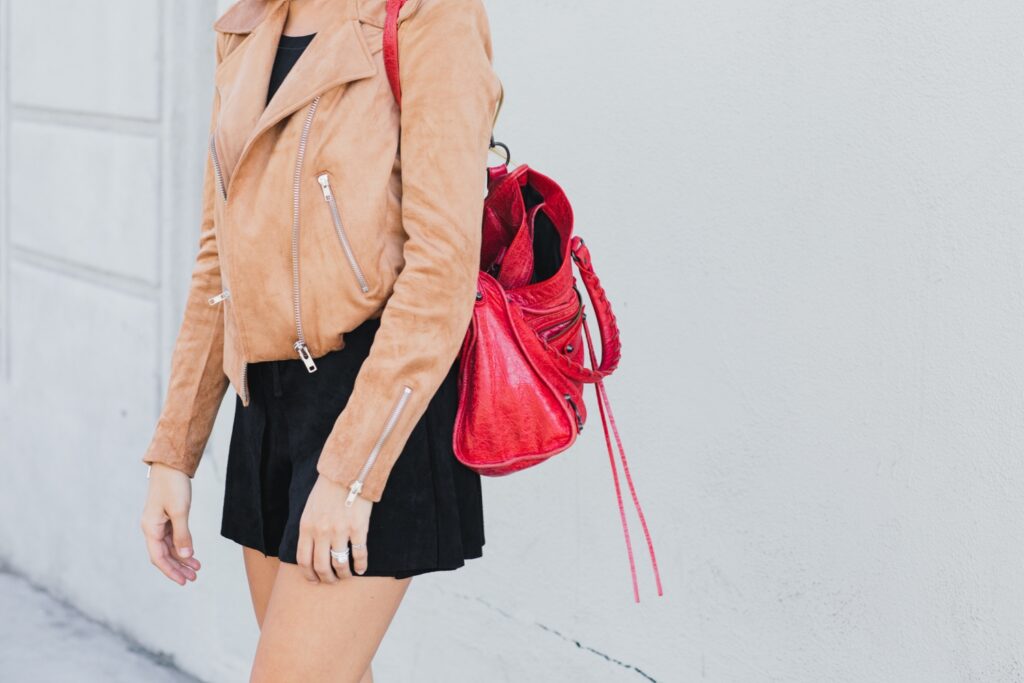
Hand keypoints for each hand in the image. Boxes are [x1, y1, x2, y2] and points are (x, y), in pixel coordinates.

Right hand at [140, 463, 201, 585]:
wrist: (171, 464)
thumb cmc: (173, 486)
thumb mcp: (180, 511)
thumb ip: (182, 535)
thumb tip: (185, 556)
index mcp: (150, 528)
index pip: (159, 557)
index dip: (171, 571)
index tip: (184, 581)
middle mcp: (151, 528)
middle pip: (163, 555)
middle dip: (178, 567)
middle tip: (194, 578)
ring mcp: (158, 523)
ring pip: (169, 547)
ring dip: (181, 558)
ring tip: (197, 568)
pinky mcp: (166, 517)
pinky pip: (172, 538)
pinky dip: (182, 546)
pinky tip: (192, 553)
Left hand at [297, 475, 372, 582]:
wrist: (348, 470)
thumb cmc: (329, 487)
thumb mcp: (310, 508)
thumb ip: (309, 528)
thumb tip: (311, 549)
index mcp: (307, 527)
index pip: (303, 560)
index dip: (309, 575)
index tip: (315, 581)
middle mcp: (321, 532)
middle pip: (321, 566)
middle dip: (327, 578)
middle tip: (332, 581)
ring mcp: (340, 531)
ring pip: (340, 563)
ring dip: (343, 574)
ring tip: (347, 575)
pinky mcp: (358, 528)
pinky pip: (359, 553)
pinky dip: (361, 565)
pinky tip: (362, 569)